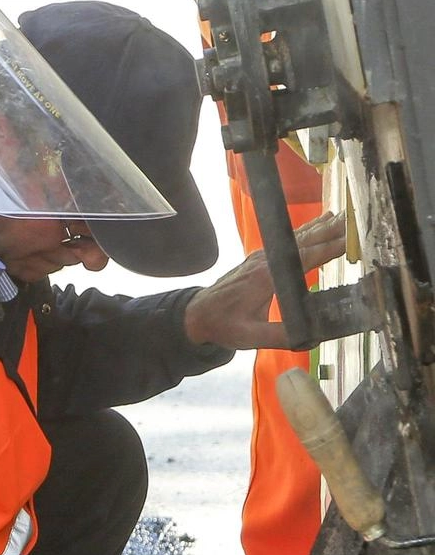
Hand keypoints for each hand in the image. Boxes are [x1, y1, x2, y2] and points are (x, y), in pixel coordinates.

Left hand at [184, 210, 345, 348]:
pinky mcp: (259, 257)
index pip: (304, 258)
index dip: (328, 249)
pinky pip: (287, 238)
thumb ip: (280, 336)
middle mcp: (265, 260)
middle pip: (303, 241)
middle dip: (331, 231)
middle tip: (356, 219)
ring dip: (320, 226)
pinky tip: (320, 222)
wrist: (198, 314)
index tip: (352, 241)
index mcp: (267, 276)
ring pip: (295, 236)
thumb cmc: (224, 325)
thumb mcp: (251, 336)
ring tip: (344, 215)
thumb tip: (314, 339)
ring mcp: (261, 256)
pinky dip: (306, 229)